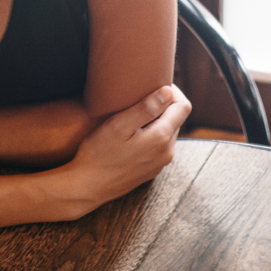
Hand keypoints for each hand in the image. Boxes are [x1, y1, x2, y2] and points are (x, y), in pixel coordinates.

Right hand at [62, 86, 191, 212]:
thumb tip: (168, 91)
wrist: (87, 187)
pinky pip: (159, 146)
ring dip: (157, 120)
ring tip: (135, 113)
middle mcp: (166, 153)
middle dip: (164, 105)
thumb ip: (146, 108)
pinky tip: (133, 133)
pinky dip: (151, 134)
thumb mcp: (119, 126)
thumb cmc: (98, 154)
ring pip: (168, 133)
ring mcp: (159, 164)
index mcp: (161, 138)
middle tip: (141, 95)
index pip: (183, 107)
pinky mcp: (151, 170)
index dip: (172, 91)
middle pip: (177, 119)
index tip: (155, 83)